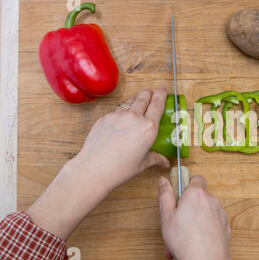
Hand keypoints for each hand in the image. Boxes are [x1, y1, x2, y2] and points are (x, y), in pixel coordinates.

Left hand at [26, 88, 169, 239]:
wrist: (93, 169)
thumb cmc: (119, 169)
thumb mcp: (142, 164)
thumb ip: (155, 159)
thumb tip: (165, 163)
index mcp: (148, 128)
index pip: (157, 104)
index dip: (161, 94)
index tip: (163, 90)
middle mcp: (134, 117)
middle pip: (144, 97)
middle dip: (149, 93)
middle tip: (151, 92)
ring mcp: (118, 115)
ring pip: (129, 101)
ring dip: (135, 100)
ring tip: (137, 104)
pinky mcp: (105, 118)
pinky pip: (117, 110)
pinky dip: (122, 111)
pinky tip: (121, 120)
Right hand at [158, 176, 235, 259]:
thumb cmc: (185, 241)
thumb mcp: (166, 217)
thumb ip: (165, 195)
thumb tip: (164, 181)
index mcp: (196, 194)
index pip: (196, 179)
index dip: (187, 186)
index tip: (179, 197)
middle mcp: (211, 200)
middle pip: (199, 198)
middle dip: (188, 208)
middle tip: (176, 223)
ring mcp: (220, 213)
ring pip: (205, 212)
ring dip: (194, 221)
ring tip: (182, 238)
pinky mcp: (225, 226)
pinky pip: (212, 223)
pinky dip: (204, 229)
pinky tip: (194, 242)